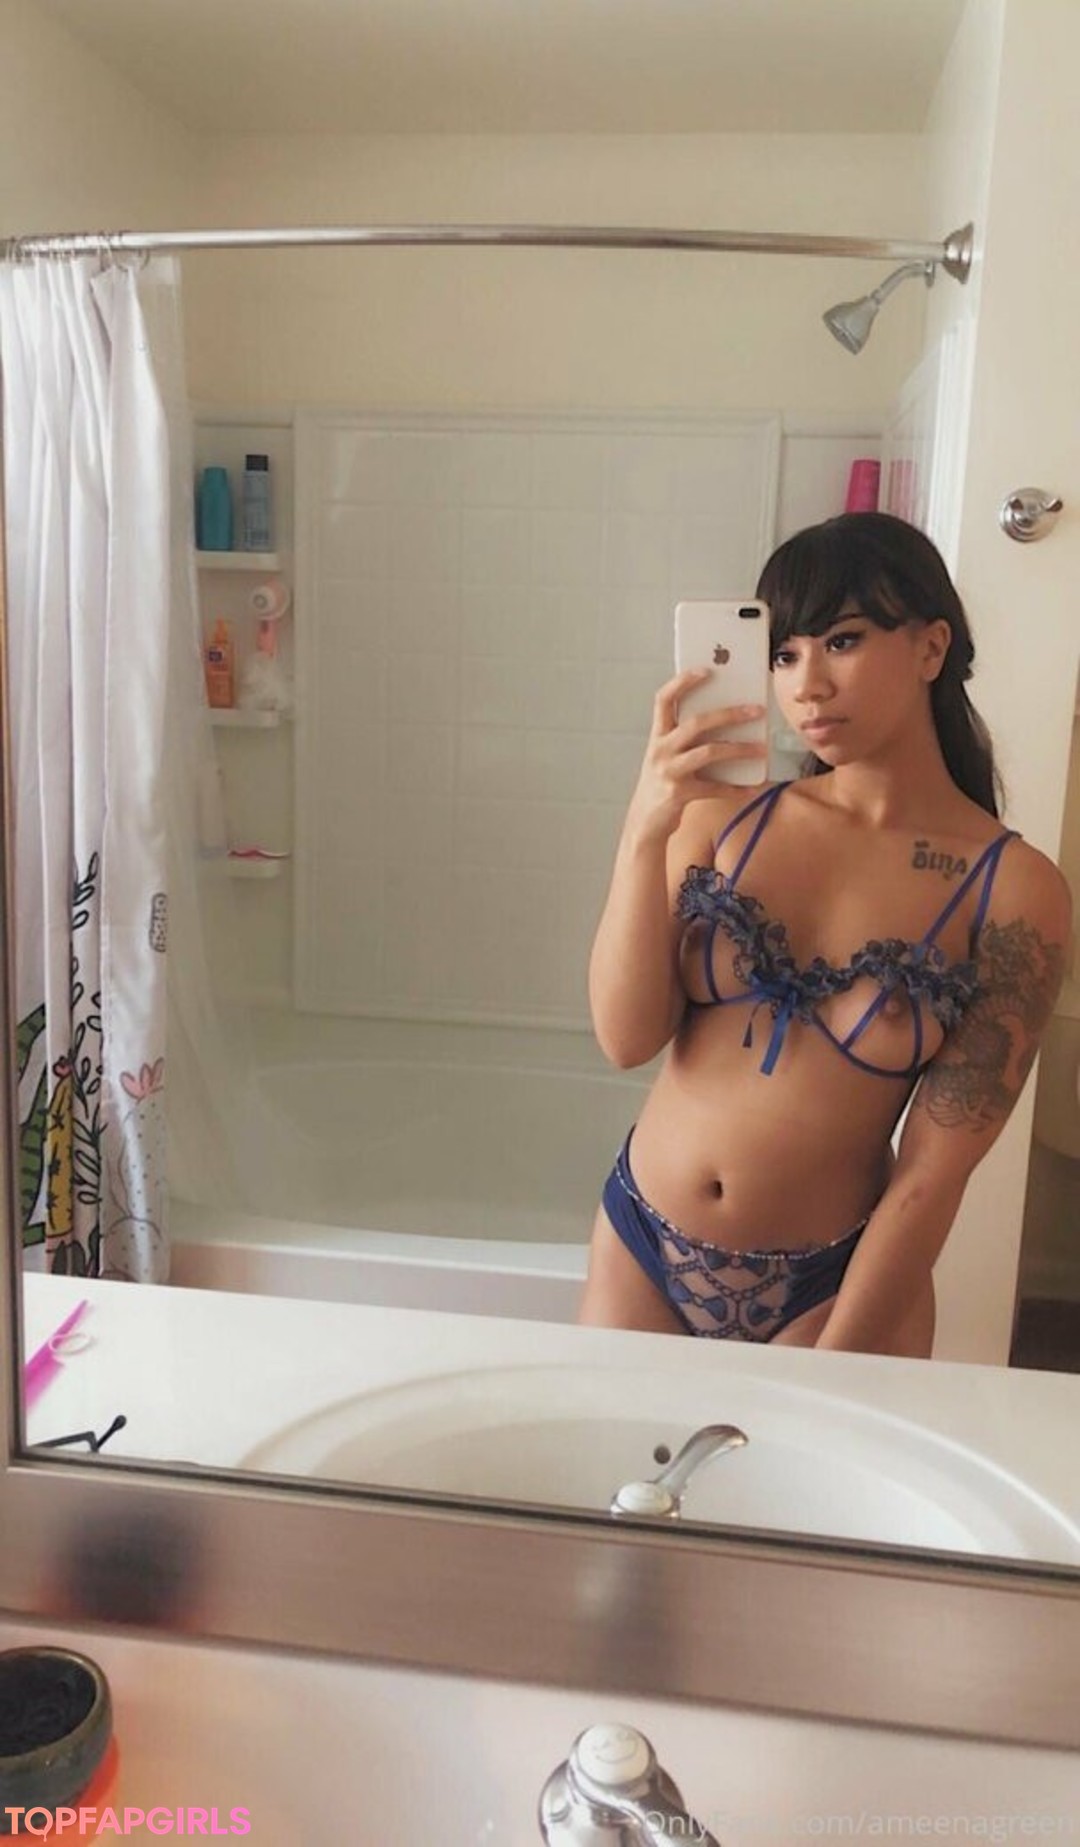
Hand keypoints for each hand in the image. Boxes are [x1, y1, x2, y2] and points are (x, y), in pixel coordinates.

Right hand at [624, 670, 767, 844]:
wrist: (644, 822)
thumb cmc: (663, 783)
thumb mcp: (668, 756)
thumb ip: (688, 739)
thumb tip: (729, 719)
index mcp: (657, 736)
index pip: (664, 700)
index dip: (683, 682)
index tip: (707, 670)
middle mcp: (660, 750)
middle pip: (696, 723)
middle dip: (729, 714)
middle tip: (757, 710)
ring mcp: (668, 772)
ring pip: (709, 752)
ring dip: (739, 749)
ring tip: (762, 749)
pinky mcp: (679, 794)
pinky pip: (714, 788)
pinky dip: (736, 788)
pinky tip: (753, 786)